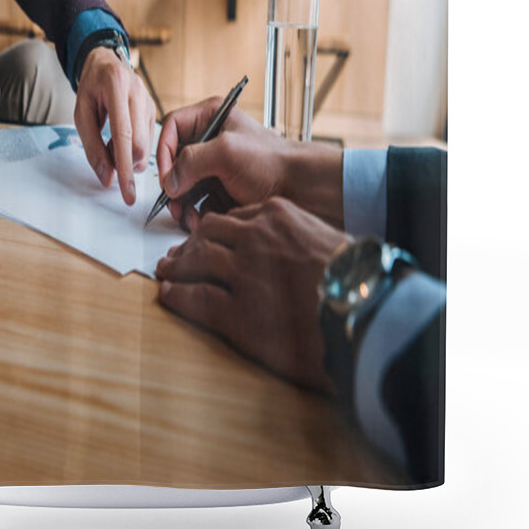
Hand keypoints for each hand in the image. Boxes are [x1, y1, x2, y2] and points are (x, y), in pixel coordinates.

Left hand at [74, 46, 155, 204]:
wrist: (106, 64)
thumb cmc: (92, 88)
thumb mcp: (81, 114)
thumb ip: (92, 146)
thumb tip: (107, 178)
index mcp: (116, 86)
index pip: (123, 134)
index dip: (125, 167)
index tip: (127, 193)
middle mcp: (138, 92)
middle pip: (139, 144)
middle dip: (125, 163)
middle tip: (108, 160)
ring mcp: (150, 101)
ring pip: (147, 146)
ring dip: (129, 157)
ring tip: (112, 145)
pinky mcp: (155, 110)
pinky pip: (149, 141)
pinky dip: (134, 149)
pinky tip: (121, 140)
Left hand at [155, 196, 349, 392]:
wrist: (364, 311)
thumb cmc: (354, 279)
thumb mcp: (325, 241)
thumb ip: (297, 237)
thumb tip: (288, 249)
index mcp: (277, 216)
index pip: (231, 218)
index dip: (212, 230)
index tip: (203, 239)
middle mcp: (254, 239)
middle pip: (206, 234)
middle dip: (187, 246)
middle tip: (175, 256)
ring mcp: (243, 274)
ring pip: (195, 261)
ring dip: (176, 266)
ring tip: (165, 272)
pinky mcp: (236, 312)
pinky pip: (195, 298)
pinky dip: (177, 296)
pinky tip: (169, 296)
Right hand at [157, 99, 291, 229]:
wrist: (302, 189)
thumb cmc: (274, 162)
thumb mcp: (227, 152)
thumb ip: (191, 161)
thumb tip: (169, 180)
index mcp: (213, 116)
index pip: (172, 127)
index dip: (164, 151)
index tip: (166, 176)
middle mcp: (211, 138)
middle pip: (174, 160)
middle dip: (173, 185)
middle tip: (174, 203)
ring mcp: (216, 165)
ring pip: (184, 184)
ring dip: (183, 203)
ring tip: (189, 217)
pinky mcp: (221, 187)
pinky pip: (197, 200)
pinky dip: (196, 212)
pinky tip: (203, 220)